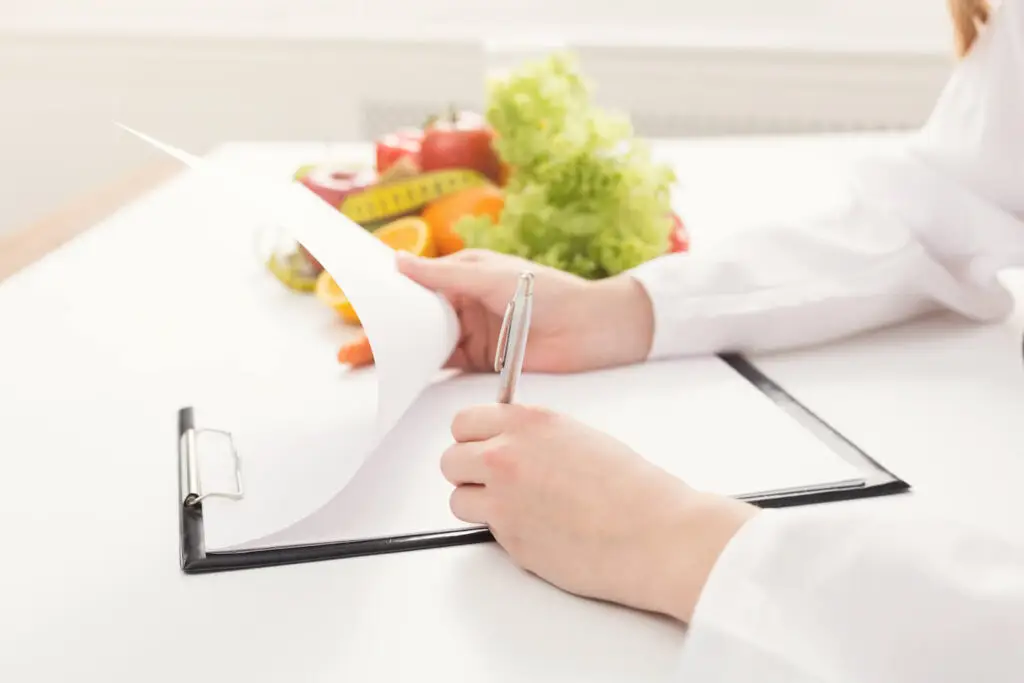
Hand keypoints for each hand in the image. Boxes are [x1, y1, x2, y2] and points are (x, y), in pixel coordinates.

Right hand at [337, 249, 654, 372]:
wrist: (590, 331)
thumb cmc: (548, 292)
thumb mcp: (491, 277)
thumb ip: (444, 274)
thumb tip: (399, 262)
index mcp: (464, 274)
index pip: (416, 281)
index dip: (386, 291)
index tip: (354, 297)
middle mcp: (463, 302)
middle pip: (414, 317)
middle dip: (382, 330)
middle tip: (350, 346)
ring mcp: (470, 332)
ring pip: (424, 343)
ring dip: (396, 353)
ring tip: (361, 362)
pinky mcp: (481, 360)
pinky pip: (443, 364)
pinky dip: (420, 370)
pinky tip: (398, 375)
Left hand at [441, 402, 758, 622]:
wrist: (655, 533)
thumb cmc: (633, 490)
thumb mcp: (577, 437)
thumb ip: (533, 437)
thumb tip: (509, 445)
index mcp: (528, 423)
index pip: (463, 421)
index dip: (472, 436)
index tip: (479, 445)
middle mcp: (507, 456)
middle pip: (450, 459)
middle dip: (468, 471)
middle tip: (491, 480)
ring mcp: (503, 500)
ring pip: (457, 499)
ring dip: (479, 504)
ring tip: (514, 508)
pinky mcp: (508, 540)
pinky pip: (485, 531)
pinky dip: (502, 532)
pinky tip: (537, 528)